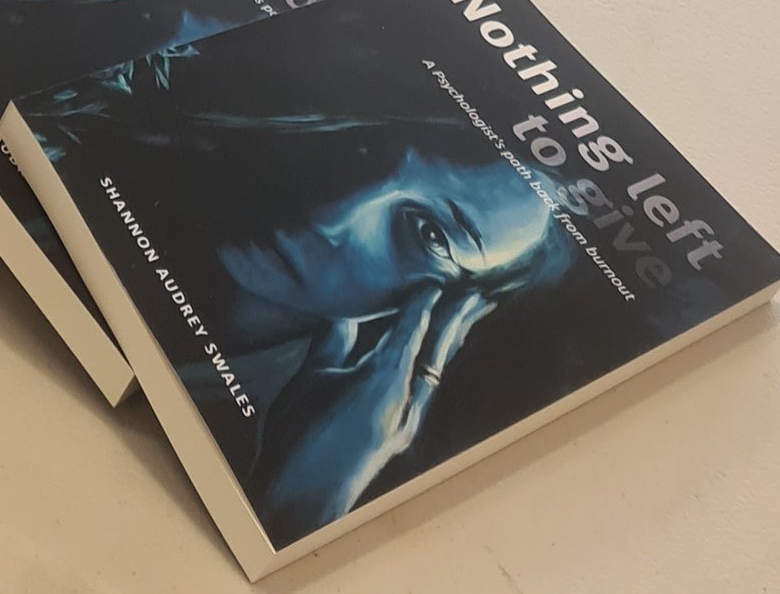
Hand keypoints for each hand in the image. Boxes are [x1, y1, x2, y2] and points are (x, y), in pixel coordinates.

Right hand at [264, 281, 491, 533]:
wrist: (302, 503)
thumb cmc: (300, 442)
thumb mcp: (310, 383)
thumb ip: (331, 345)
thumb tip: (345, 314)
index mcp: (384, 381)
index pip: (412, 329)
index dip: (424, 300)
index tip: (438, 275)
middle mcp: (404, 402)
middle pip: (438, 350)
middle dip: (457, 320)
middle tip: (478, 293)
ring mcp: (405, 422)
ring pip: (435, 370)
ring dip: (451, 341)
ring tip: (468, 317)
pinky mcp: (396, 435)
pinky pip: (423, 387)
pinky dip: (430, 363)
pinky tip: (429, 357)